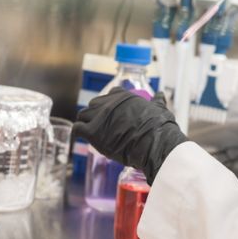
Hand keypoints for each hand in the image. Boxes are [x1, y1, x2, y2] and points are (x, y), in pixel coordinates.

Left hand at [73, 89, 187, 183]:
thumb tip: (160, 94)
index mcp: (124, 96)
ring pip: (83, 115)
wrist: (155, 143)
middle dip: (95, 114)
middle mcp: (109, 103)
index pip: (110, 95)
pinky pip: (77, 128)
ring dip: (85, 123)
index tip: (111, 114)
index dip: (109, 105)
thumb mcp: (160, 109)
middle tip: (100, 126)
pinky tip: (79, 138)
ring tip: (90, 133)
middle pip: (94, 105)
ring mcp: (99, 116)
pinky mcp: (93, 131)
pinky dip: (77, 133)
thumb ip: (157, 101)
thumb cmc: (159, 127)